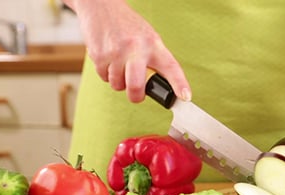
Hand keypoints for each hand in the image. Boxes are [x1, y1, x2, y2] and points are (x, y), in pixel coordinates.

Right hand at [71, 0, 190, 101]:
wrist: (101, 7)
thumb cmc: (127, 26)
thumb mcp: (148, 38)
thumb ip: (154, 60)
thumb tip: (160, 85)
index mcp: (153, 44)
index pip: (171, 67)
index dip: (179, 84)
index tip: (185, 97)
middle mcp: (136, 48)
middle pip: (137, 86)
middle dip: (136, 96)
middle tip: (137, 94)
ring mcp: (116, 52)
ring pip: (118, 84)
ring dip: (119, 81)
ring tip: (119, 65)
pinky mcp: (99, 55)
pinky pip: (104, 77)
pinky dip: (106, 73)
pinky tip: (109, 59)